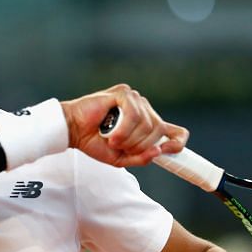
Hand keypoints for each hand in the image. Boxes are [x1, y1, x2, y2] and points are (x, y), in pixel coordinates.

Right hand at [60, 83, 187, 167]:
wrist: (73, 131)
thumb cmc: (94, 142)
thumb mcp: (120, 159)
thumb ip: (140, 158)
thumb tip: (158, 152)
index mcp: (146, 125)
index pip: (174, 131)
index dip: (177, 142)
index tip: (169, 151)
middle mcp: (144, 110)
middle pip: (159, 131)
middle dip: (140, 145)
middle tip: (119, 147)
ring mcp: (135, 100)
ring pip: (148, 124)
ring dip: (129, 138)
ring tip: (112, 139)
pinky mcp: (124, 93)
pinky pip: (135, 114)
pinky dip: (124, 129)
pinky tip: (112, 134)